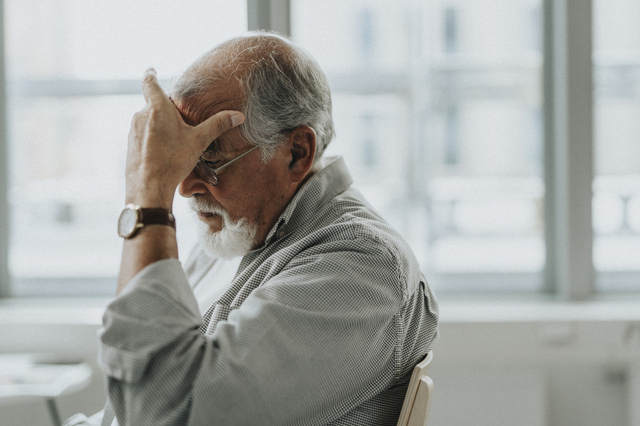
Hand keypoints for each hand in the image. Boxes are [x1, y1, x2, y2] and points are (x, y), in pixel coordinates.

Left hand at [125, 68, 244, 209]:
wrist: (149, 187)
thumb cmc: (173, 160)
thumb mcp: (199, 141)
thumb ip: (218, 125)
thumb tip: (239, 115)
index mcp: (157, 108)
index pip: (149, 82)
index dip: (151, 74)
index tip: (151, 70)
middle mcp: (141, 115)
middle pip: (153, 105)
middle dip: (165, 110)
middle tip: (180, 121)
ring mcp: (133, 131)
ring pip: (148, 122)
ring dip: (159, 127)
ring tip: (175, 142)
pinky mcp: (130, 146)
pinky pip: (143, 136)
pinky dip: (153, 140)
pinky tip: (164, 155)